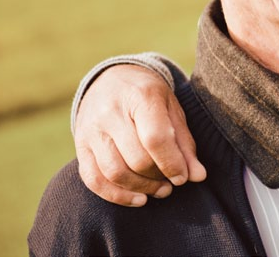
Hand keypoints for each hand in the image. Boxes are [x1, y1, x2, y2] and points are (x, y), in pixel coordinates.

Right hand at [74, 64, 206, 205]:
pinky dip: (116, 195)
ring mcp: (92, 129)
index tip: (183, 177)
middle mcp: (111, 112)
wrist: (111, 79)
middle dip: (158, 178)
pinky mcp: (80, 144)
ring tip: (158, 190)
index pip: (156, 138)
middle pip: (136, 159)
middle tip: (171, 184)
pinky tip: (137, 198)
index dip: (172, 163)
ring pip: (114, 172)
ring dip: (140, 189)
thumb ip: (185, 143)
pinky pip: (93, 179)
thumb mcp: (172, 109)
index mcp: (141, 96)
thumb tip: (198, 176)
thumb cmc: (149, 96)